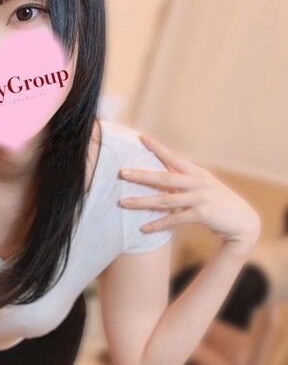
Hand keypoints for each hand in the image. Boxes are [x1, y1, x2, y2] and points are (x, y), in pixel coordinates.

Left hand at [118, 133, 260, 251]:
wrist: (243, 223)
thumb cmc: (218, 204)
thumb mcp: (203, 187)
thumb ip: (184, 180)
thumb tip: (160, 174)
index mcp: (197, 173)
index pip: (174, 157)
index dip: (157, 147)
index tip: (140, 137)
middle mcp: (199, 183)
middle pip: (165, 177)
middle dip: (142, 175)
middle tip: (122, 173)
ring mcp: (201, 198)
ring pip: (166, 199)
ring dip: (143, 202)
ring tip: (123, 202)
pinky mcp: (203, 215)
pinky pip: (175, 219)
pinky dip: (158, 224)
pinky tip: (144, 228)